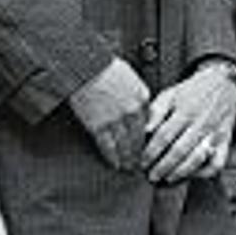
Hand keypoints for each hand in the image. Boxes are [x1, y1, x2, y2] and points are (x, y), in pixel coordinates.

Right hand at [67, 58, 153, 172]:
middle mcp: (132, 112)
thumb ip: (139, 95)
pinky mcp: (99, 126)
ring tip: (129, 168)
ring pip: (125, 146)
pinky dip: (113, 158)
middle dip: (140, 154)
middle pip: (139, 139)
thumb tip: (143, 109)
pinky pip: (108, 147)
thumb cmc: (105, 67)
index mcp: (142, 98)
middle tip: (141, 164)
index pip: (149, 124)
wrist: (86, 66)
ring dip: (128, 159)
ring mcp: (116, 121)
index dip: (148, 138)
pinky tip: (115, 164)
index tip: (148, 147)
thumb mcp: (131, 77)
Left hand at [143, 58, 235, 181]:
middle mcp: (201, 123)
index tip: (142, 163)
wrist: (225, 84)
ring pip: (197, 158)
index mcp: (185, 110)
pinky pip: (218, 162)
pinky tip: (192, 175)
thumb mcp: (171, 94)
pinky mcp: (226, 141)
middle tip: (151, 176)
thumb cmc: (192, 91)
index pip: (164, 135)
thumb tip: (144, 130)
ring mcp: (215, 133)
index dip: (151, 152)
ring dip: (180, 172)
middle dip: (163, 167)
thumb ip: (156, 111)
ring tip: (167, 179)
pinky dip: (205, 172)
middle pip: (179, 150)